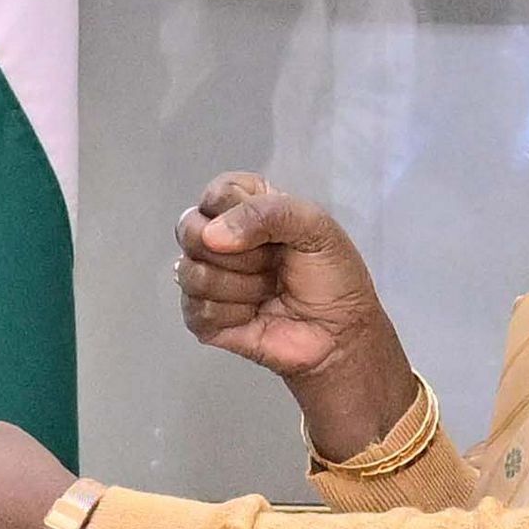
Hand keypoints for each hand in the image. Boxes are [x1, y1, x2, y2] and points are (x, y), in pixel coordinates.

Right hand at [172, 171, 419, 460]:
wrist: (338, 334)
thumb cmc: (331, 276)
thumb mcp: (314, 227)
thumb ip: (267, 213)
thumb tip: (211, 237)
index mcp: (242, 205)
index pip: (215, 193)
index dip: (240, 212)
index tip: (274, 231)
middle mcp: (217, 237)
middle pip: (189, 229)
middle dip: (239, 253)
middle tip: (271, 264)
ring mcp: (204, 278)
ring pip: (191, 272)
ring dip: (242, 287)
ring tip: (269, 291)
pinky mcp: (201, 318)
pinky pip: (196, 309)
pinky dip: (233, 314)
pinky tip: (254, 315)